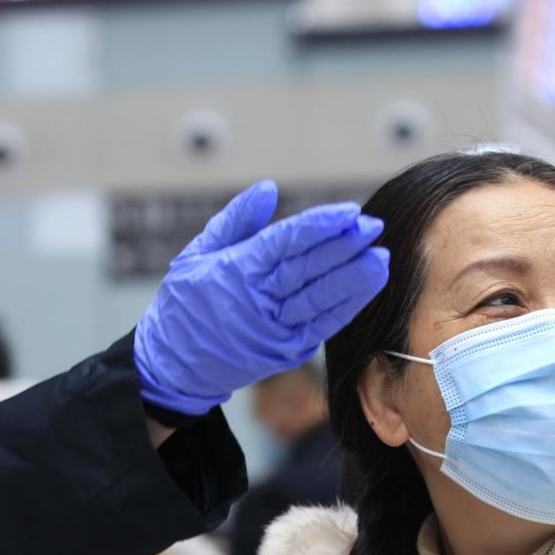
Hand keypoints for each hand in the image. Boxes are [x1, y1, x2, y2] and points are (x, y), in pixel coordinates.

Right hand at [134, 181, 389, 414]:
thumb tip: (268, 189)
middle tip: (373, 227)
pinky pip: (323, 325)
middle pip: (310, 268)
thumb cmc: (186, 303)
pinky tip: (368, 287)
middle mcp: (257, 300)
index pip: (286, 242)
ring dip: (354, 278)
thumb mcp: (197, 254)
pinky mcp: (285, 351)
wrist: (174, 364)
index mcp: (236, 270)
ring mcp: (273, 328)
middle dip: (345, 246)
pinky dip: (347, 306)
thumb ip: (235, 220)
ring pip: (321, 298)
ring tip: (381, 257)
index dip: (320, 226)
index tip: (348, 212)